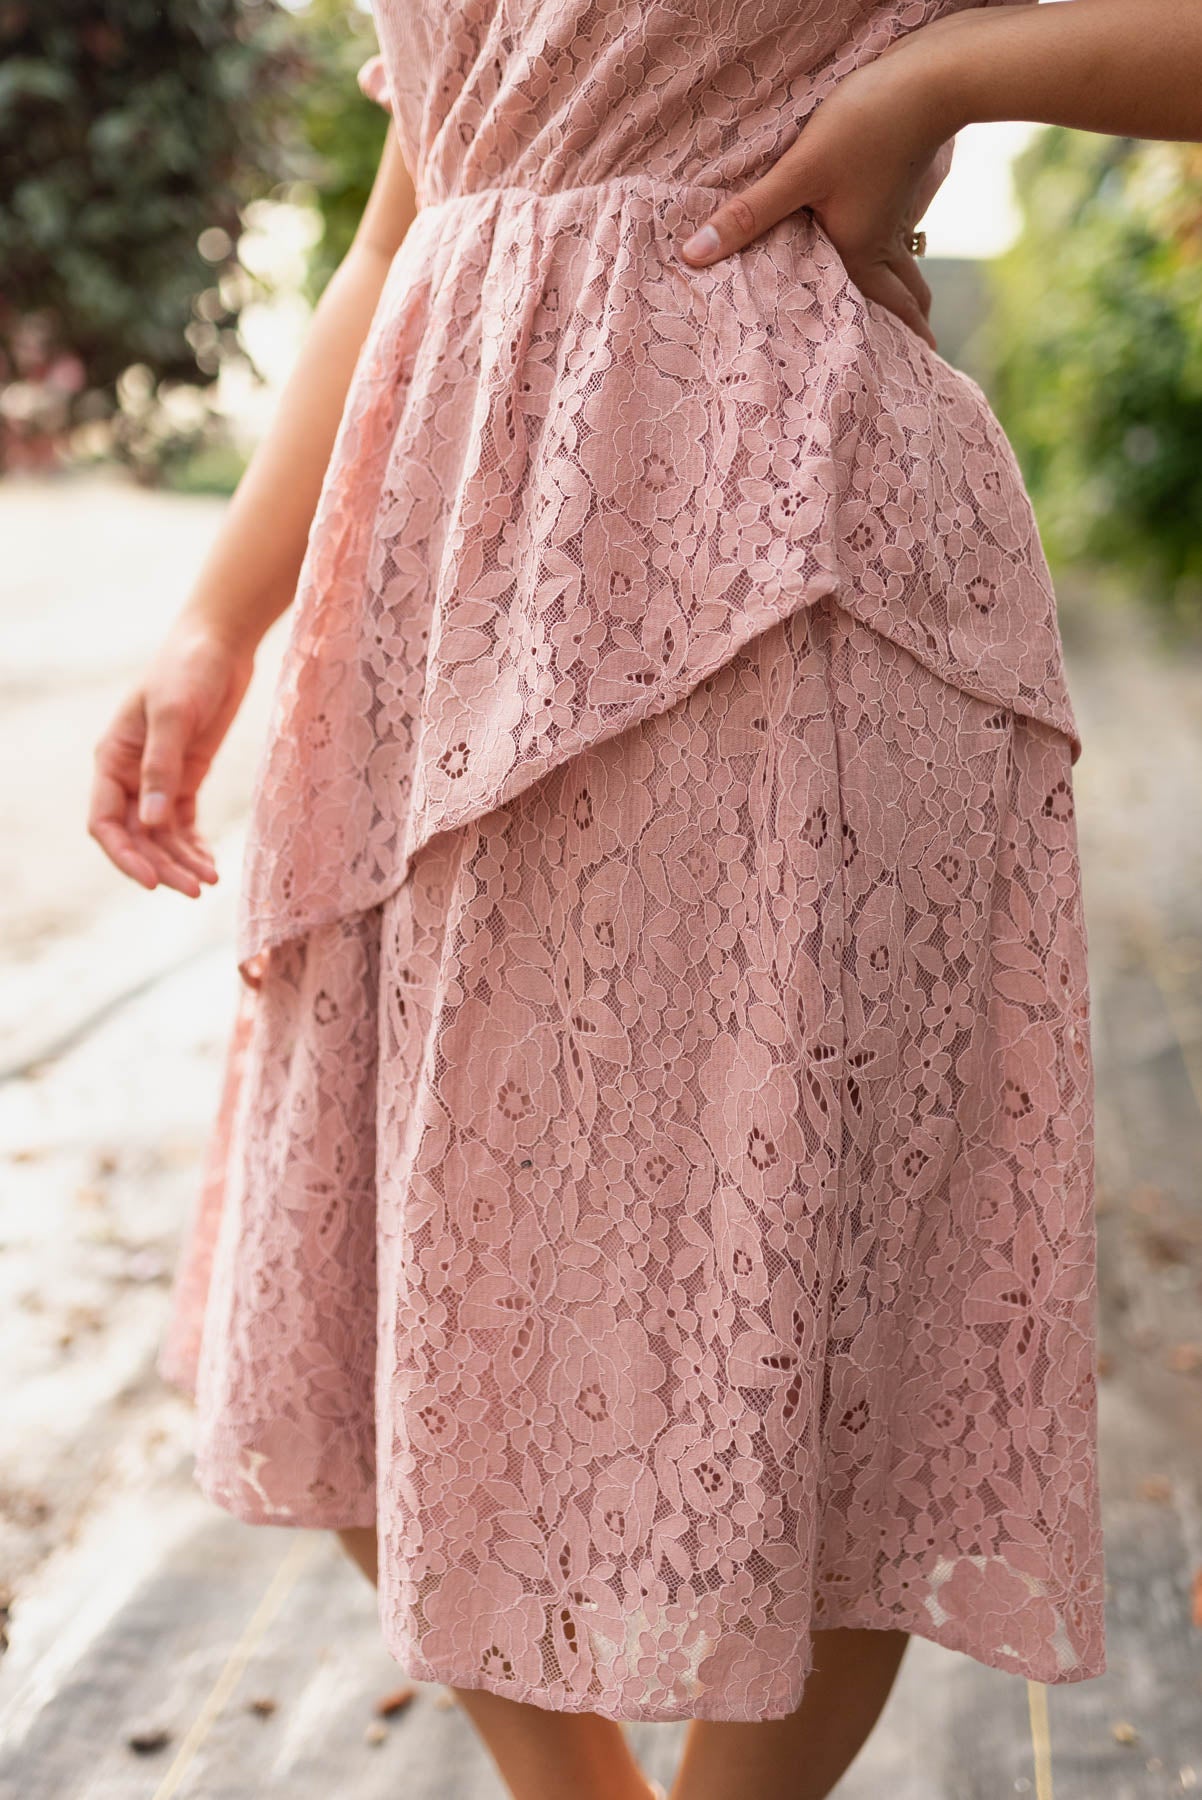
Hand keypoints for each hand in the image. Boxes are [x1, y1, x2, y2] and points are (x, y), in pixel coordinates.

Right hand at [87, 616, 254, 895]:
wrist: (220, 643)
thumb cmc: (188, 669)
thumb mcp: (173, 715)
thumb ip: (162, 768)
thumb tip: (150, 823)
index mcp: (112, 759)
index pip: (105, 822)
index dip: (124, 856)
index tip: (152, 882)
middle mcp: (129, 774)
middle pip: (136, 837)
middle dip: (161, 866)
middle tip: (195, 890)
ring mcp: (158, 777)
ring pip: (161, 835)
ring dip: (181, 861)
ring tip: (209, 882)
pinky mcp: (187, 775)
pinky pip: (183, 822)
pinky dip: (194, 845)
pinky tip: (211, 864)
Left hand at [678, 22, 963, 349]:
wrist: (930, 79)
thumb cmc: (865, 127)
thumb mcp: (799, 172)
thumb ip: (748, 216)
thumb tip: (694, 257)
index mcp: (859, 255)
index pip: (879, 315)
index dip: (892, 345)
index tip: (900, 377)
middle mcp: (882, 243)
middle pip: (903, 297)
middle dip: (908, 328)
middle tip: (916, 356)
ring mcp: (896, 215)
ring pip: (905, 267)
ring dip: (908, 293)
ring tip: (911, 314)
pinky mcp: (899, 185)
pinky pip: (898, 237)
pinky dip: (899, 257)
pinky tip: (889, 250)